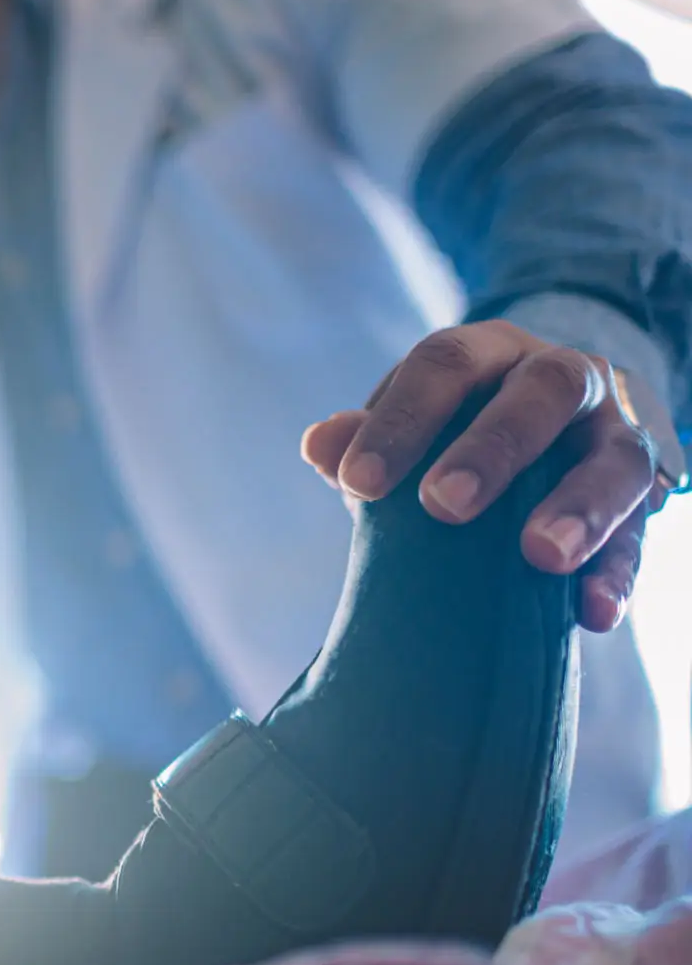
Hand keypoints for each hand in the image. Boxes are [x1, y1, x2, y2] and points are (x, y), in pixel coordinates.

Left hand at [302, 321, 664, 632]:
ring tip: (542, 556)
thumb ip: (368, 438)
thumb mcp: (413, 425)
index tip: (357, 483)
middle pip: (545, 390)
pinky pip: (642, 533)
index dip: (401, 419)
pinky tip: (593, 612)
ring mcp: (616, 431)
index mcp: (491, 352)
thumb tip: (318, 445)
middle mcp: (565, 375)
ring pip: (618, 456)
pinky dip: (619, 573)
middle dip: (494, 447)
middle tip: (444, 505)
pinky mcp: (646, 494)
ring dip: (582, 507)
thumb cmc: (455, 432)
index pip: (446, 363)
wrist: (554, 429)